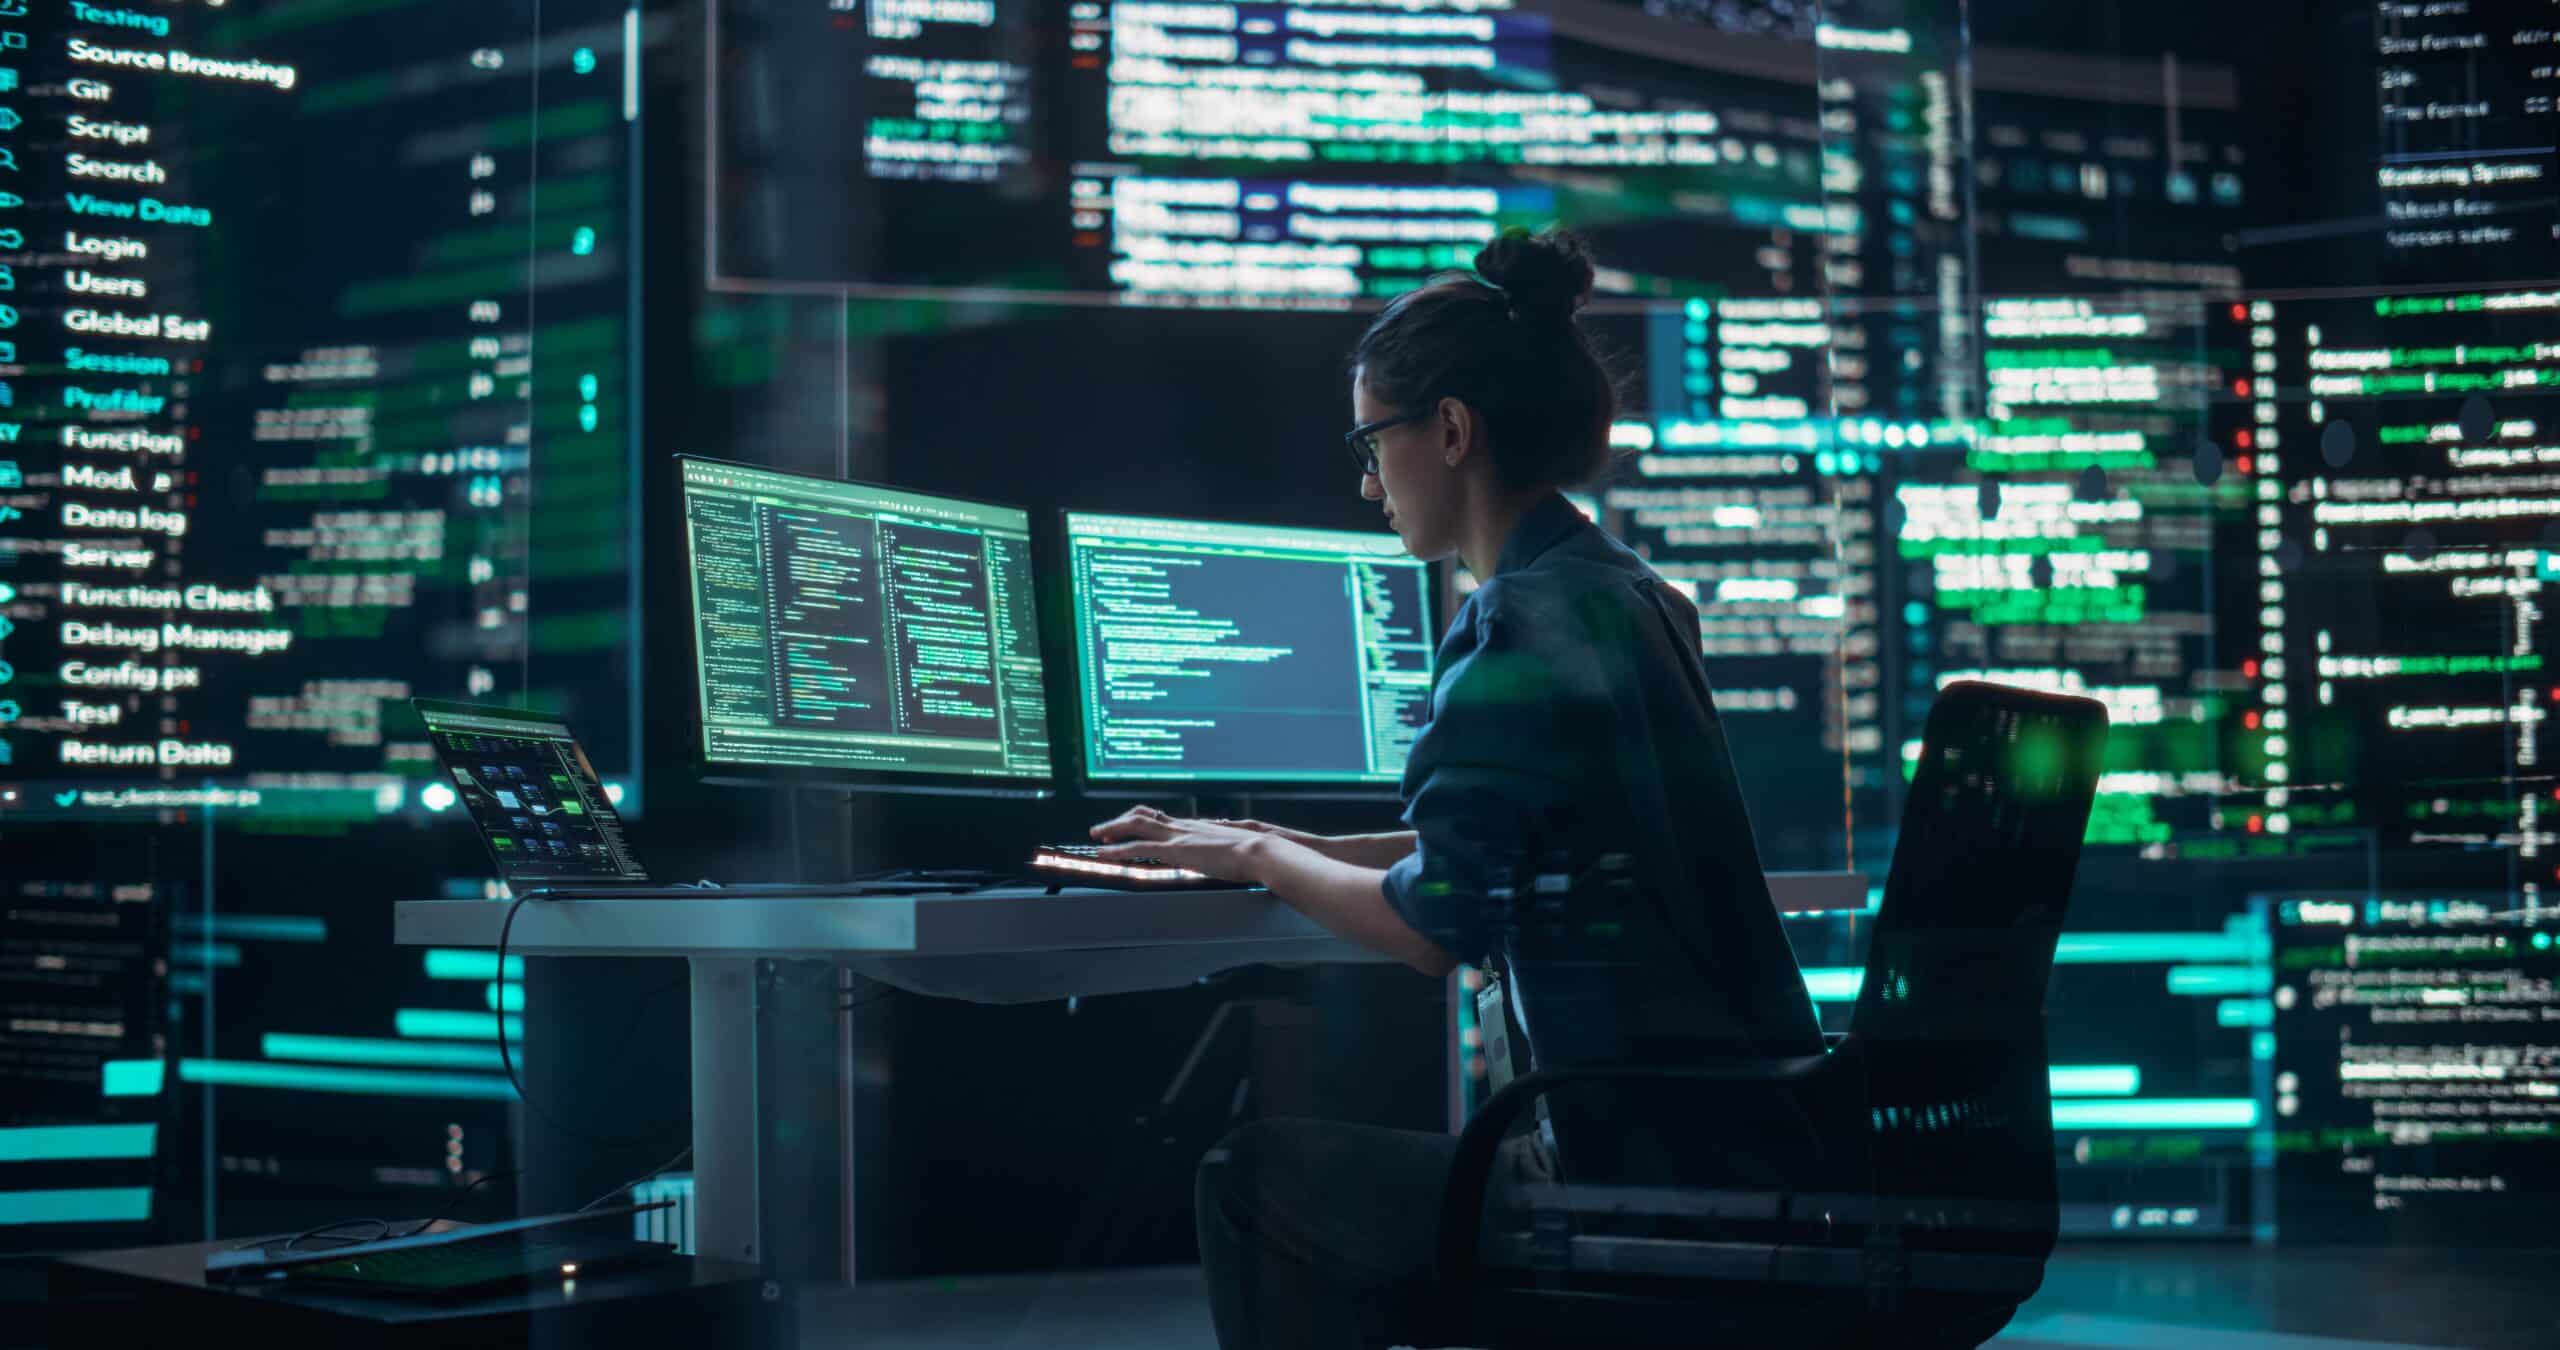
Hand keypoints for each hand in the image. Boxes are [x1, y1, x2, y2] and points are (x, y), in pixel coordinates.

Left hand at [1087, 805, 1274, 882]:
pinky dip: (1117, 850)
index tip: (1129, 824)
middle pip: (1144, 816)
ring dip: (1112, 830)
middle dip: (1120, 822)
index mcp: (1195, 826)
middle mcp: (1183, 826)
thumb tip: (1225, 831)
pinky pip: (1138, 848)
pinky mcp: (1176, 850)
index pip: (1161, 818)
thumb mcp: (1236, 842)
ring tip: (1095, 838)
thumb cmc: (1255, 852)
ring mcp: (1178, 836)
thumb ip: (1226, 837)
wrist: (1261, 851)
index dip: (1142, 821)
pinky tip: (1104, 854)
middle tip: (1102, 830)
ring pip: (1135, 826)